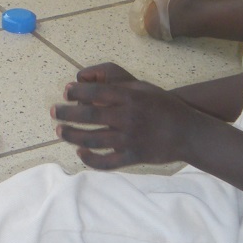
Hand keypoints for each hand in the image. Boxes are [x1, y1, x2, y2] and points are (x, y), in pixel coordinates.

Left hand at [52, 62, 195, 169]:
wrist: (188, 132)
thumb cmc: (163, 106)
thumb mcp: (143, 87)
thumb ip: (118, 84)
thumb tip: (89, 80)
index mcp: (130, 96)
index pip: (96, 92)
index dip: (76, 92)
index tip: (65, 93)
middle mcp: (128, 116)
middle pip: (89, 115)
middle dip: (67, 113)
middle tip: (54, 112)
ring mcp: (130, 138)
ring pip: (93, 139)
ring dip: (72, 135)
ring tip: (60, 132)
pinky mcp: (133, 157)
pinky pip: (107, 162)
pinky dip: (90, 159)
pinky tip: (80, 152)